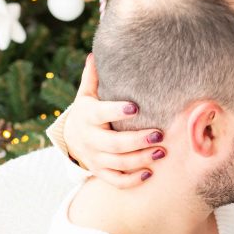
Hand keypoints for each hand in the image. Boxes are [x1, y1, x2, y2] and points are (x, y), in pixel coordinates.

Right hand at [65, 54, 166, 187]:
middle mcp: (90, 139)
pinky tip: (150, 173)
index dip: (116, 111)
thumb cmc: (87, 112)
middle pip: (114, 143)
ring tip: (162, 152)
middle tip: (159, 134)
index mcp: (87, 116)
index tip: (135, 107)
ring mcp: (95, 159)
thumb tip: (95, 53)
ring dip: (141, 159)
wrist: (71, 140)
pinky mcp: (100, 172)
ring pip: (118, 163)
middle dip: (137, 140)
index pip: (101, 113)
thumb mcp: (86, 95)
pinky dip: (133, 180)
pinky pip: (117, 180)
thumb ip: (93, 77)